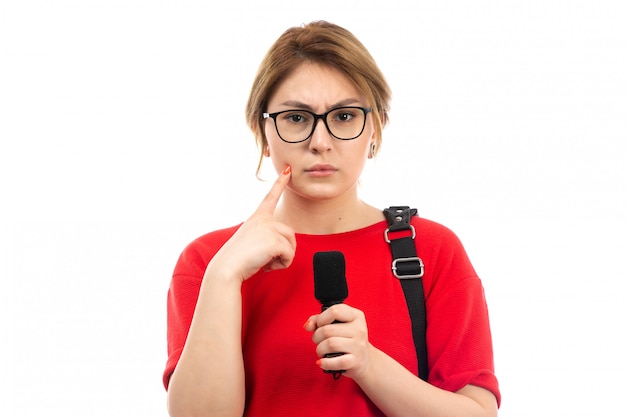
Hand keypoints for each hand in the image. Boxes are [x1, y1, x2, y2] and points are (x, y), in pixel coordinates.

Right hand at [209, 165, 295, 281]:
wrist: (227, 268)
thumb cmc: (237, 260)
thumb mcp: (252, 243)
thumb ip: (267, 238)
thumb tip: (283, 247)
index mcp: (257, 218)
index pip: (271, 196)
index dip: (280, 182)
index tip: (288, 169)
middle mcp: (263, 219)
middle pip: (290, 233)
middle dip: (284, 250)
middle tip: (265, 259)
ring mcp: (269, 228)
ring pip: (291, 245)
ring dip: (283, 258)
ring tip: (265, 261)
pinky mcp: (274, 241)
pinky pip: (290, 255)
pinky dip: (282, 264)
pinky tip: (267, 266)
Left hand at [304, 303, 371, 378]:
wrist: (363, 359)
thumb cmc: (346, 339)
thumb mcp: (337, 324)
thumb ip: (319, 320)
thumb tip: (307, 325)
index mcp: (356, 316)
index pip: (335, 311)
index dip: (322, 319)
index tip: (320, 325)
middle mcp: (359, 329)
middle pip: (328, 330)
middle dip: (316, 336)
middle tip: (318, 341)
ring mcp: (359, 346)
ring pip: (330, 344)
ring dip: (319, 349)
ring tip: (321, 350)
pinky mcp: (356, 361)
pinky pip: (336, 361)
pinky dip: (325, 363)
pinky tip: (322, 362)